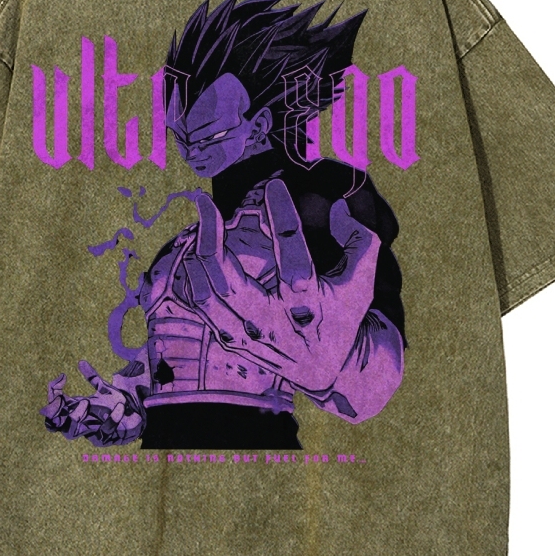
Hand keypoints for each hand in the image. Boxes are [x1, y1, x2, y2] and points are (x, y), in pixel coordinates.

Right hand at [40, 362, 143, 445]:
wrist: (134, 417)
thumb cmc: (114, 405)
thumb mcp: (104, 389)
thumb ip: (92, 377)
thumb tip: (81, 362)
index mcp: (75, 411)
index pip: (52, 407)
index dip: (53, 394)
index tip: (62, 377)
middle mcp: (78, 423)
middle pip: (54, 424)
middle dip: (55, 411)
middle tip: (63, 397)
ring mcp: (90, 433)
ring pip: (72, 432)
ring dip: (75, 416)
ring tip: (85, 402)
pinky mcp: (105, 439)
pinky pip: (104, 432)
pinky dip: (112, 419)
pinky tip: (120, 407)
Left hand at [182, 180, 379, 393]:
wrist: (323, 370)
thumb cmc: (341, 317)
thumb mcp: (361, 283)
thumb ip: (360, 242)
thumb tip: (337, 207)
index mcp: (308, 310)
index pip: (293, 260)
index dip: (284, 219)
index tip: (275, 186)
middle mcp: (273, 326)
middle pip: (229, 283)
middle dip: (212, 238)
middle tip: (206, 200)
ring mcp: (247, 336)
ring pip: (207, 293)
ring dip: (198, 251)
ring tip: (202, 218)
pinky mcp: (231, 339)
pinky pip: (201, 305)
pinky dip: (193, 274)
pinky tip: (195, 248)